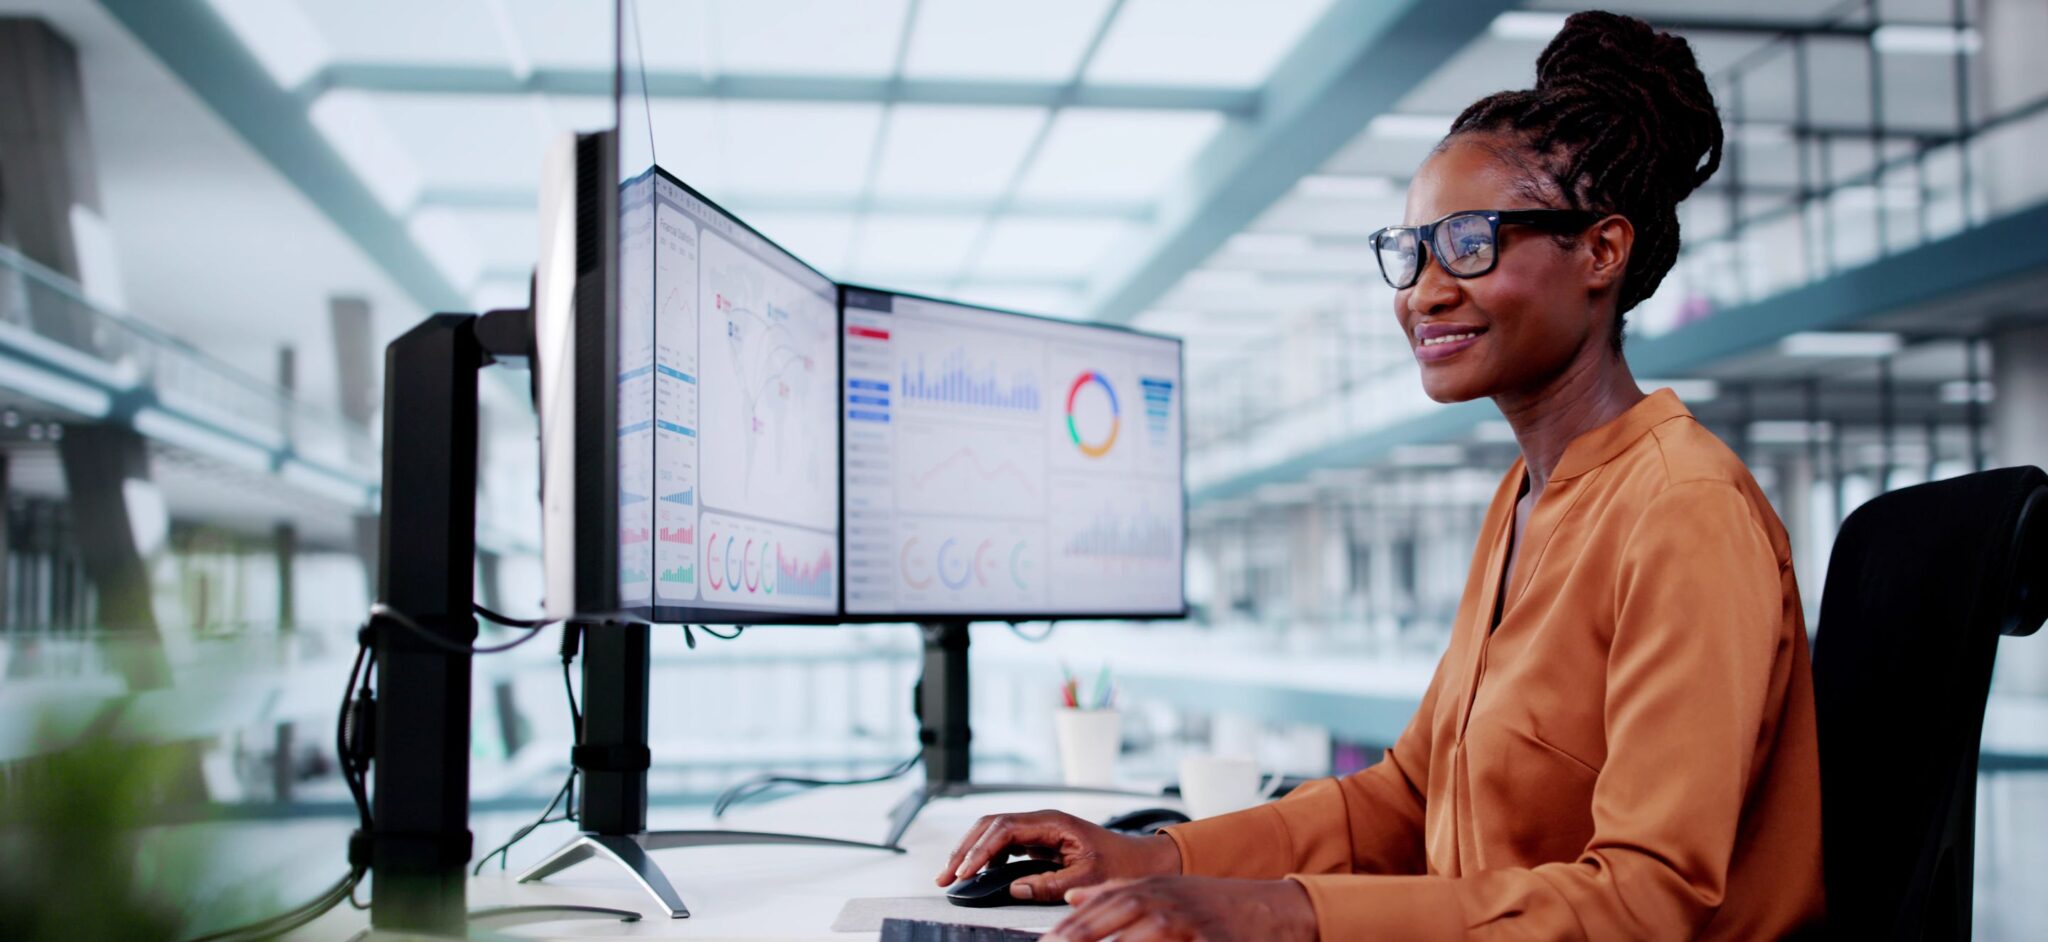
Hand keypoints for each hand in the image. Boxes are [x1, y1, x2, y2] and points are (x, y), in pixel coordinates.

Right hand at [935, 810, 1180, 901]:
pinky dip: (985, 856)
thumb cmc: (1121, 864)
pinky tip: (976, 873)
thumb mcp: (1087, 878)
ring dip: (971, 851)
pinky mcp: (1039, 841)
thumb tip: (1013, 888)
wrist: (1141, 859)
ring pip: (993, 832)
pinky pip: (1004, 844)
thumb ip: (1050, 884)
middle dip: (964, 849)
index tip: (964, 872)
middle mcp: (1042, 820)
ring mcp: (1039, 829)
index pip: (1004, 829)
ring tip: (952, 876)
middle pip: (990, 825)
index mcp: (1053, 822)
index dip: (980, 850)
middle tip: (945, 876)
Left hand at [1044, 876, 1317, 941]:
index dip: (1066, 930)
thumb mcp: (1163, 889)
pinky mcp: (1206, 940)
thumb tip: (1069, 897)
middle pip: (1107, 924)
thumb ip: (1114, 890)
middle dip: (1077, 940)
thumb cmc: (1211, 903)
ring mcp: (1184, 923)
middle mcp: (1162, 902)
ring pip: (1135, 938)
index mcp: (1147, 888)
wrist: (1269, 908)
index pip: (1095, 909)